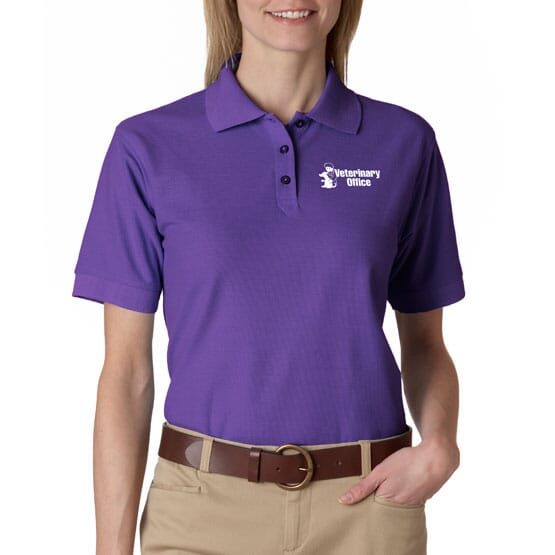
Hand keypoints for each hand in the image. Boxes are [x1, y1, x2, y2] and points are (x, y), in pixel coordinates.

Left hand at [337, 437, 459, 505]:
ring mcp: (413, 504)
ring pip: (395, 505)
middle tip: (371, 489)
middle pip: (382, 510)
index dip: (362, 504)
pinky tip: (401, 482)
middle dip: (375, 502)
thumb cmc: (408, 462)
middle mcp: (400, 508)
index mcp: (388, 503)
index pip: (370, 511)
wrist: (437, 458)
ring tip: (388, 483)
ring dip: (390, 497)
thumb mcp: (380, 472)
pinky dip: (402, 493)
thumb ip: (362, 488)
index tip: (354, 499)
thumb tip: (343, 501)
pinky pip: (407, 500)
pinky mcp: (421, 498)